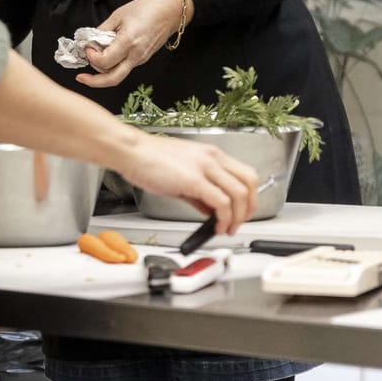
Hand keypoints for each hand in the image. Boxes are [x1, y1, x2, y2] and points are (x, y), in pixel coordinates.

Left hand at [77, 0, 186, 88]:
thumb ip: (103, 30)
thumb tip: (92, 41)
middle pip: (112, 80)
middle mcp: (136, 55)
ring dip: (103, 71)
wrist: (171, 11)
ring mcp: (141, 59)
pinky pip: (124, 67)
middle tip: (81, 77)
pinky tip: (107, 54)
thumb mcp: (119, 15)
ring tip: (94, 59)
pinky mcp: (143, 58)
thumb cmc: (148, 8)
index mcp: (128, 42)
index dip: (91, 56)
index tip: (88, 46)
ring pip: (118, 75)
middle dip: (93, 81)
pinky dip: (113, 65)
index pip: (104, 62)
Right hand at [117, 134, 257, 233]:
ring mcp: (205, 167)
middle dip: (248, 208)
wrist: (132, 151)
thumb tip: (211, 210)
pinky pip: (220, 202)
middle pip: (249, 183)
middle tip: (239, 223)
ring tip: (226, 228)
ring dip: (237, 217)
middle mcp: (213, 158)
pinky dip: (223, 218)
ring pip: (239, 194)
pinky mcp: (193, 180)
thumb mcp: (183, 174)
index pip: (246, 175)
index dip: (249, 197)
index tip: (241, 213)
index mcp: (212, 155)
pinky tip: (215, 226)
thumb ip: (200, 193)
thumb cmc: (151, 159)